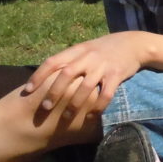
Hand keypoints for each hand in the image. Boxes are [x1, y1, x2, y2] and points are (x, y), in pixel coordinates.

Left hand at [24, 32, 144, 116]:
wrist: (134, 44)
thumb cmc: (105, 49)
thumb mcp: (85, 48)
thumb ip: (69, 59)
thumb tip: (46, 74)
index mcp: (77, 50)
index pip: (53, 61)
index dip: (38, 76)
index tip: (27, 90)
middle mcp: (88, 57)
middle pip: (66, 75)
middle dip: (53, 92)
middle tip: (44, 108)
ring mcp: (103, 66)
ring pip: (85, 87)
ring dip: (74, 104)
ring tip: (65, 117)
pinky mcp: (116, 75)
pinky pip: (106, 94)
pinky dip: (98, 107)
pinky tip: (91, 117)